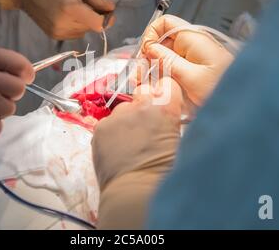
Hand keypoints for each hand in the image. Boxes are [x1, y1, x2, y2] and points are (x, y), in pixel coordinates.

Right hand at [10, 0, 115, 39]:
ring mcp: (59, 32)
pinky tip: (68, 14)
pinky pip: (76, 34)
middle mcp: (64, 24)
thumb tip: (111, 7)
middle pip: (92, 27)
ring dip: (86, 21)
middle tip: (88, 2)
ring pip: (85, 31)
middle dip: (96, 17)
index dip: (107, 19)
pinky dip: (78, 25)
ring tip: (75, 7)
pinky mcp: (55, 36)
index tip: (108, 10)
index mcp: (69, 8)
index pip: (98, 24)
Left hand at [92, 77, 182, 228]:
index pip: (166, 84)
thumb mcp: (179, 144)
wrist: (135, 194)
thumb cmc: (164, 174)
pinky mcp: (99, 129)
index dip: (166, 94)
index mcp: (164, 108)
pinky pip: (108, 125)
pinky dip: (112, 134)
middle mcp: (139, 106)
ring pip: (123, 111)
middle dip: (144, 106)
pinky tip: (118, 151)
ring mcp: (117, 117)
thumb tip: (168, 120)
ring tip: (130, 145)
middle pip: (142, 93)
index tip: (164, 105)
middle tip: (146, 127)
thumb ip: (171, 124)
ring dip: (127, 122)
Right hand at [141, 15, 233, 106]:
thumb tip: (149, 48)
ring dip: (152, 69)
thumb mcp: (191, 76)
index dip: (150, 34)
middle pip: (161, 42)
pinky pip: (172, 68)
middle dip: (147, 57)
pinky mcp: (192, 70)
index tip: (145, 53)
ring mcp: (192, 57)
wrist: (243, 104)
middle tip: (140, 76)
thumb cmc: (223, 90)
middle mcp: (191, 45)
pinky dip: (162, 76)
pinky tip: (157, 88)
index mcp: (193, 39)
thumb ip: (168, 60)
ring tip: (145, 85)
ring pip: (164, 56)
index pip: (164, 23)